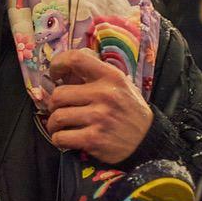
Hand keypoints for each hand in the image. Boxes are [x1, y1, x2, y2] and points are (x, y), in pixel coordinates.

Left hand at [44, 49, 153, 163]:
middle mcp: (105, 95)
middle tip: (58, 108)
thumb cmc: (129, 109)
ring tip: (59, 126)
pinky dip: (58, 139)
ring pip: (57, 117)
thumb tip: (67, 66)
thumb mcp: (121, 84)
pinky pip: (61, 137)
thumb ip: (97, 73)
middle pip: (59, 94)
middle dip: (53, 104)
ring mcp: (99, 118)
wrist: (148, 141)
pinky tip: (65, 138)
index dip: (58, 64)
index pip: (76, 59)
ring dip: (53, 124)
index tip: (55, 74)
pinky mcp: (94, 140)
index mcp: (111, 77)